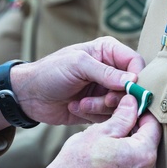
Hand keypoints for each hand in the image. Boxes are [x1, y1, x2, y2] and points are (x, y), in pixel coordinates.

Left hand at [6, 36, 145, 126]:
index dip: (137, 78)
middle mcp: (110, 70)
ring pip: (122, 104)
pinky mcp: (99, 108)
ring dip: (101, 107)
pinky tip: (77, 108)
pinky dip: (94, 115)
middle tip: (101, 100)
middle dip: (116, 97)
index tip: (128, 91)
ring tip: (82, 103)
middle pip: (132, 87)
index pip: (136, 62)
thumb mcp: (77, 65)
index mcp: (108, 51)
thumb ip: (106, 72)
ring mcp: (105, 90)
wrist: (29, 96)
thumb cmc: (50, 73)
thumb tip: (133, 80)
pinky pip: (110, 116)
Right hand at [33, 94, 159, 167]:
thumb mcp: (101, 131)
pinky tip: (108, 156)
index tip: (130, 107)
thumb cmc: (77, 163)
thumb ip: (123, 116)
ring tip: (108, 140)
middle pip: (149, 142)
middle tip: (115, 122)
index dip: (141, 112)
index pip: (153, 125)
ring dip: (130, 145)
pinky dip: (126, 160)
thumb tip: (133, 103)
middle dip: (135, 129)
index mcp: (143, 156)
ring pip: (141, 156)